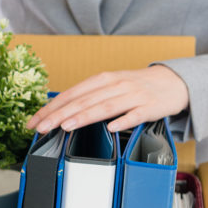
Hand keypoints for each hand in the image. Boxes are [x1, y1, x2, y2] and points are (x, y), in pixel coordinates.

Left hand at [25, 65, 189, 134]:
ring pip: (104, 107)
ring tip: (66, 126)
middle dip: (59, 115)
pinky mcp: (150, 107)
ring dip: (83, 116)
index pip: (71, 94)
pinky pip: (135, 115)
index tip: (34, 120)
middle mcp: (115, 85)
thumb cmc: (136, 86)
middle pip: (83, 101)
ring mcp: (133, 95)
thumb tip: (61, 111)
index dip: (51, 108)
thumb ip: (89, 96)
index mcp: (102, 80)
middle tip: (41, 127)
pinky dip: (123, 120)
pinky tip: (111, 127)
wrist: (173, 81)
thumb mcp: (110, 86)